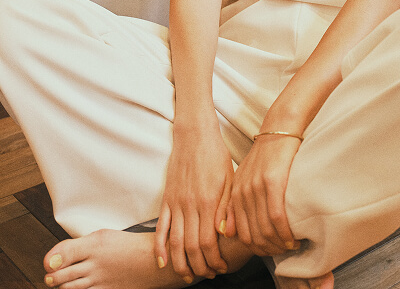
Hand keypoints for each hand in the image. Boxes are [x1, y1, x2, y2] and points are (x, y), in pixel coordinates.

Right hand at [155, 125, 232, 279]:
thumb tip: (225, 234)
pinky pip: (161, 228)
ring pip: (174, 242)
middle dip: (200, 266)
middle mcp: (190, 205)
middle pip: (190, 247)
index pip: (208, 242)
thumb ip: (227, 207)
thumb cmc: (216, 155)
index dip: (214, 259)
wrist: (195, 135)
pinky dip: (159, 247)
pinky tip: (162, 262)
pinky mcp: (167, 199)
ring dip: (180, 263)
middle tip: (209, 274)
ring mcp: (176, 203)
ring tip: (188, 275)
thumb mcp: (230, 179)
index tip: (221, 267)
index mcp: (209, 201)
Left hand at [227, 134, 301, 255]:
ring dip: (279, 244)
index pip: (241, 235)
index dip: (257, 249)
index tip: (271, 252)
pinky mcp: (273, 183)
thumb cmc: (266, 155)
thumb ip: (235, 204)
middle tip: (283, 253)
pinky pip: (277, 218)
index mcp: (235, 194)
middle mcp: (243, 193)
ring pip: (265, 231)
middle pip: (253, 236)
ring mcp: (257, 189)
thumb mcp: (245, 178)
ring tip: (291, 246)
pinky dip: (286, 233)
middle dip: (269, 250)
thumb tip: (227, 232)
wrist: (279, 129)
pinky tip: (294, 237)